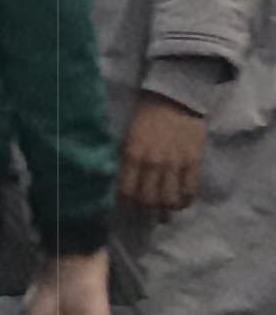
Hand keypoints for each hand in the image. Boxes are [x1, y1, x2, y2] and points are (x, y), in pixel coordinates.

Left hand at [123, 94, 211, 213]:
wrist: (176, 98)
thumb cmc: (146, 114)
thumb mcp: (126, 135)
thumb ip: (125, 158)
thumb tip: (119, 180)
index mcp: (132, 155)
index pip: (126, 190)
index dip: (124, 204)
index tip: (125, 208)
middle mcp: (152, 163)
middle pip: (148, 199)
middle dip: (145, 213)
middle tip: (144, 217)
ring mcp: (175, 164)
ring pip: (169, 199)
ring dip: (165, 211)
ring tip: (163, 215)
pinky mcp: (193, 162)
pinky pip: (190, 189)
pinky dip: (185, 201)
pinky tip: (181, 204)